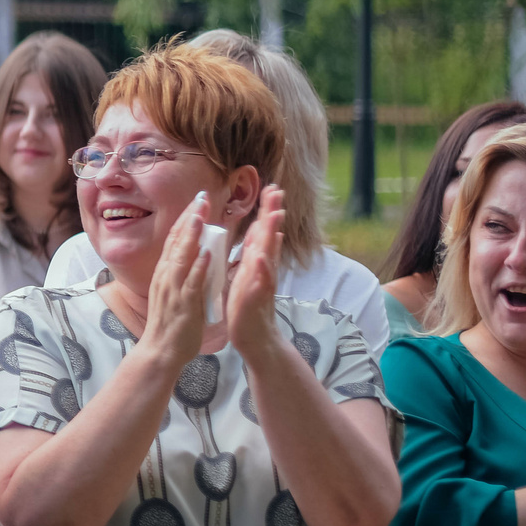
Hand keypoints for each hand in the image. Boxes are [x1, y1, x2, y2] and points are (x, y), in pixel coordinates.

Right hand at [138, 192, 215, 366]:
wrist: (160, 351)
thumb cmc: (170, 324)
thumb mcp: (174, 292)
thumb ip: (184, 274)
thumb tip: (196, 257)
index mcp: (166, 273)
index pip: (175, 239)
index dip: (186, 219)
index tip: (197, 201)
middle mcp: (166, 276)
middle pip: (177, 241)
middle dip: (189, 218)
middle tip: (201, 196)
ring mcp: (174, 289)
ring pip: (182, 256)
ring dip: (192, 235)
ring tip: (201, 214)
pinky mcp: (184, 304)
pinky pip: (192, 282)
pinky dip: (199, 266)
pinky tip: (207, 252)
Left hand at [226, 186, 286, 358]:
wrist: (256, 338)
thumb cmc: (248, 305)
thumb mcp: (249, 273)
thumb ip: (256, 252)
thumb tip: (264, 231)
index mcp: (256, 262)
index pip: (262, 231)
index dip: (267, 210)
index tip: (270, 187)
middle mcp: (262, 269)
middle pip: (270, 237)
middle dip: (272, 213)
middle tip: (277, 190)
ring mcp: (261, 283)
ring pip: (268, 255)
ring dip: (271, 236)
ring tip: (274, 215)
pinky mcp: (256, 299)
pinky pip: (261, 283)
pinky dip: (262, 270)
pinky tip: (261, 258)